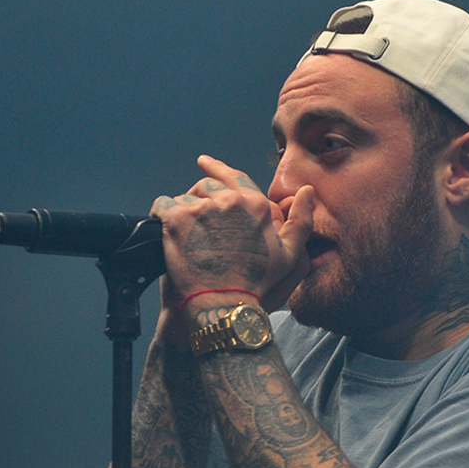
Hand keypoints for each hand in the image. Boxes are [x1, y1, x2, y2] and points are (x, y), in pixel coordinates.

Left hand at [151, 155, 312, 315]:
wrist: (223, 306)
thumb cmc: (256, 285)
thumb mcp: (289, 256)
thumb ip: (301, 221)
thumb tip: (307, 192)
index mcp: (254, 205)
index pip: (232, 175)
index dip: (216, 168)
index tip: (204, 162)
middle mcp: (228, 200)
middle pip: (206, 186)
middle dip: (200, 199)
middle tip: (195, 221)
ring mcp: (201, 208)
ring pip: (184, 198)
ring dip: (182, 212)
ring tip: (184, 236)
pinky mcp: (176, 219)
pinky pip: (162, 206)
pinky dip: (161, 215)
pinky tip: (165, 230)